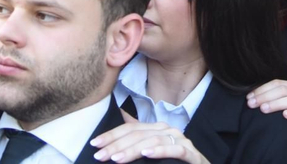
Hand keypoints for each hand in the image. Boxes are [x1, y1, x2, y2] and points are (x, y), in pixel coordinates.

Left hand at [91, 120, 210, 162]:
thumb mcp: (152, 154)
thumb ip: (136, 147)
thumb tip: (113, 145)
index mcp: (156, 129)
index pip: (129, 129)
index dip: (111, 135)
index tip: (95, 144)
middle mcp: (167, 131)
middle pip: (137, 134)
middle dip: (116, 145)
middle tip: (99, 155)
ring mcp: (180, 141)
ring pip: (152, 140)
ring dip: (132, 149)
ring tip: (116, 158)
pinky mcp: (191, 153)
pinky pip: (174, 150)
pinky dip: (159, 151)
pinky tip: (146, 154)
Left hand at [248, 79, 286, 162]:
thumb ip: (277, 102)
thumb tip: (254, 100)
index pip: (278, 83)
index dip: (262, 89)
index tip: (249, 98)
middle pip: (284, 90)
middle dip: (266, 96)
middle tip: (253, 104)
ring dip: (277, 104)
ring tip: (264, 109)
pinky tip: (285, 116)